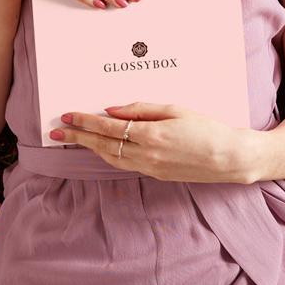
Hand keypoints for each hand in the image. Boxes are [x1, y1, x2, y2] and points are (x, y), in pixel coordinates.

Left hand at [49, 102, 256, 183]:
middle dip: (77, 136)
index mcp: (150, 135)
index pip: (107, 128)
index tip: (67, 116)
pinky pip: (124, 164)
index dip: (84, 121)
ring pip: (110, 158)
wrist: (229, 158)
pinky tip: (101, 148)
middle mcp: (146, 155)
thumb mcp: (174, 109)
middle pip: (102, 145)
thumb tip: (112, 111)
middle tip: (55, 131)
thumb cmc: (206, 129)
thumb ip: (141, 109)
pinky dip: (109, 155)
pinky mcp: (156, 175)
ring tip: (73, 139)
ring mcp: (150, 168)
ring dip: (90, 148)